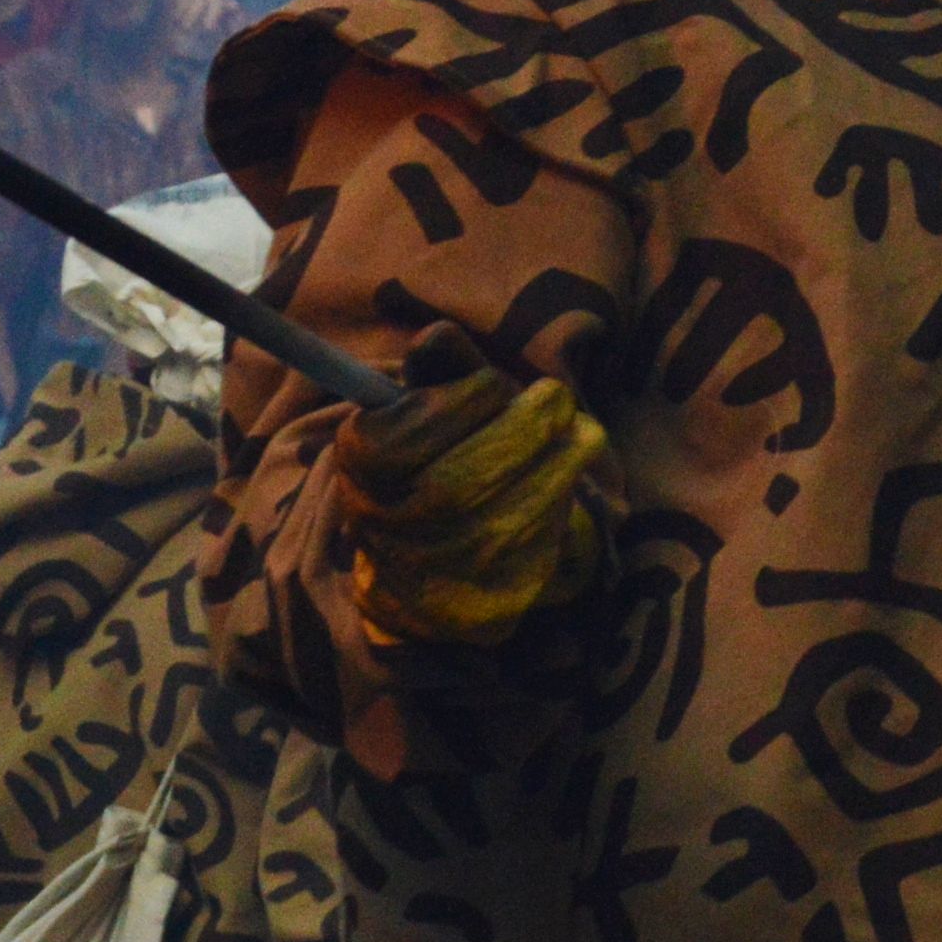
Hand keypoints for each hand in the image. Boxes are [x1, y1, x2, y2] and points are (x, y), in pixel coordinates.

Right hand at [341, 367, 612, 649]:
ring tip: (579, 433)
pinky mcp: (489, 602)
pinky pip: (537, 546)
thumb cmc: (441, 457)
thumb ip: (438, 368)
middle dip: (524, 427)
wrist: (436, 566)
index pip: (405, 433)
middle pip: (460, 480)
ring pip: (508, 514)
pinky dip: (562, 504)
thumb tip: (435, 338)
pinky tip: (567, 478)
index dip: (462, 400)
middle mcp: (390, 529)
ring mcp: (438, 574)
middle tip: (557, 397)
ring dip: (559, 461)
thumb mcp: (429, 407)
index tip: (492, 385)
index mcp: (362, 470)